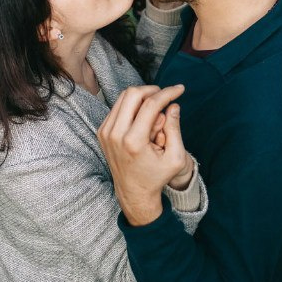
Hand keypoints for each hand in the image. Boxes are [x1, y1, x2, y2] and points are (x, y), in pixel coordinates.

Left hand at [99, 84, 186, 225]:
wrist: (133, 192)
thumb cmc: (156, 176)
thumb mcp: (175, 158)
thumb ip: (175, 129)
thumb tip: (173, 105)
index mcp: (133, 141)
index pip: (150, 104)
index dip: (167, 93)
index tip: (179, 89)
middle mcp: (115, 134)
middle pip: (132, 94)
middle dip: (152, 90)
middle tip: (166, 95)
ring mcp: (105, 132)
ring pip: (123, 98)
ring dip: (142, 96)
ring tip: (157, 106)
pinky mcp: (102, 132)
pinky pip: (117, 107)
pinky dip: (132, 105)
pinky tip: (144, 114)